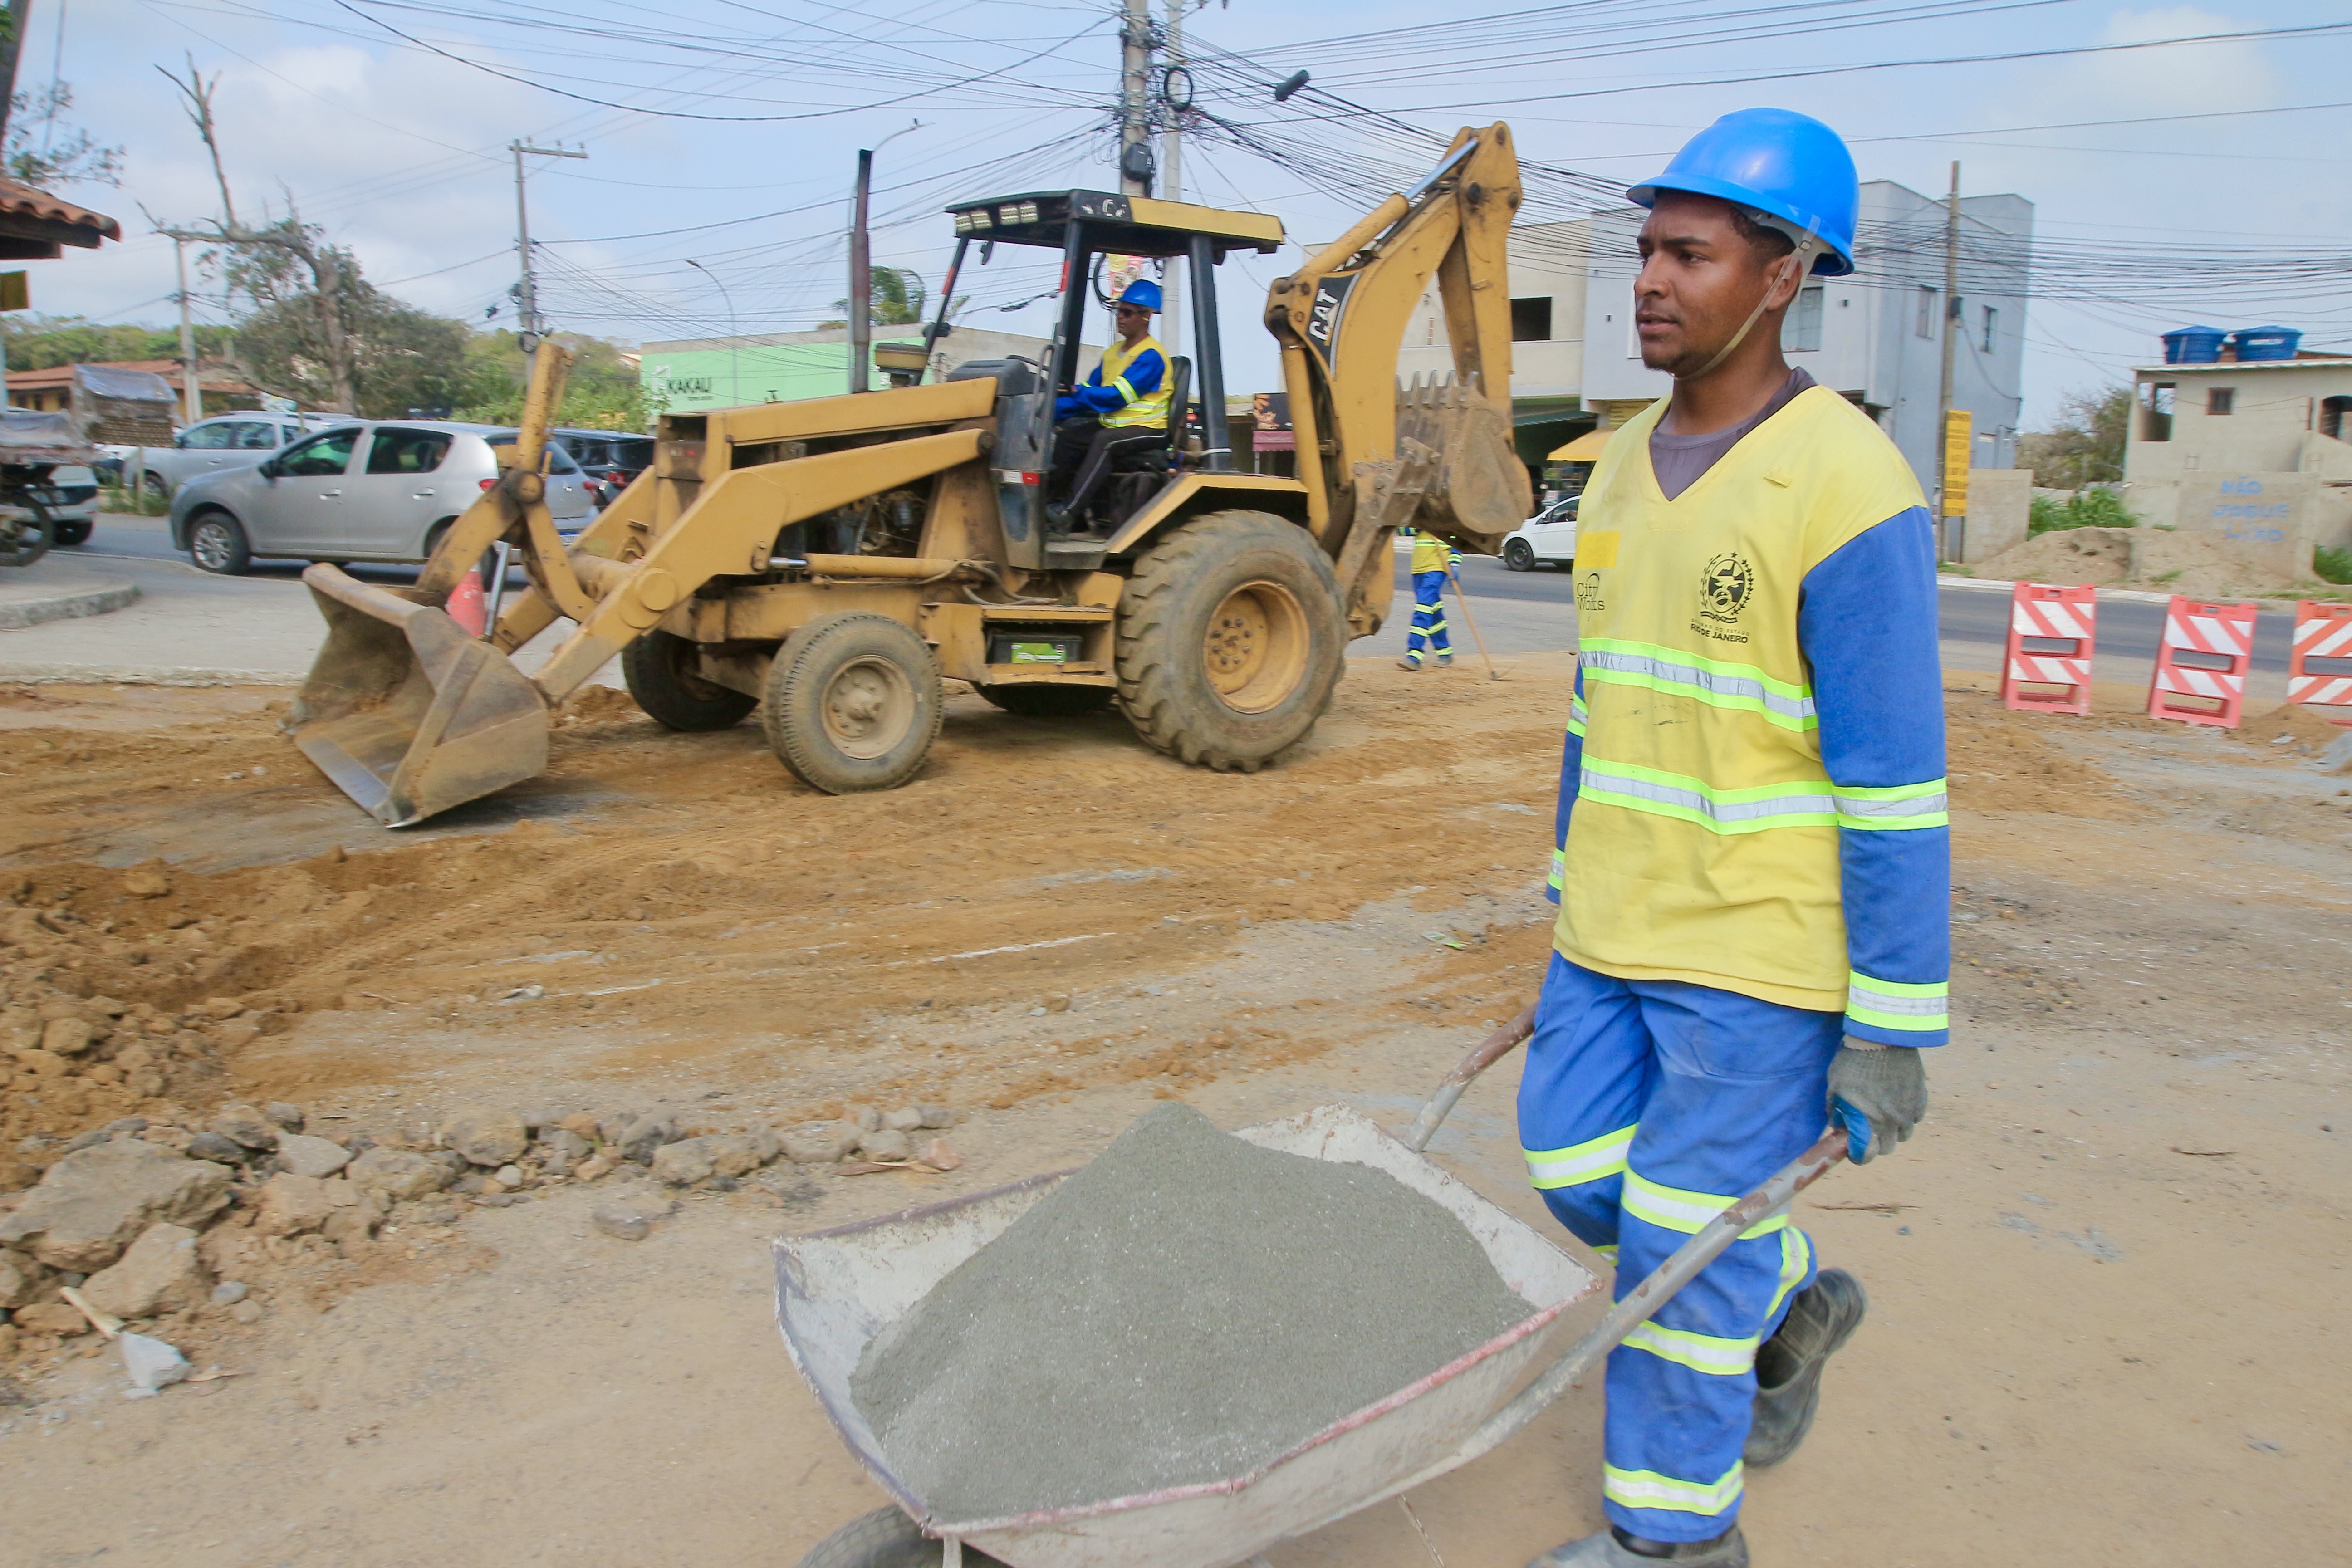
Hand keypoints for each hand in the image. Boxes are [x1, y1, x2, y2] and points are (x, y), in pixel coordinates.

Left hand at [1827, 1039, 1927, 1163]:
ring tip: (1883, 1117)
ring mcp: (1909, 1110)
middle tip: (1867, 1132)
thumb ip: (1835, 1109)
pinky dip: (1907, 1116)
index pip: (1866, 1155)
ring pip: (1904, 1135)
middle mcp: (1892, 1121)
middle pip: (1887, 1148)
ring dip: (1893, 1131)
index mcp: (1869, 1121)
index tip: (1853, 1152)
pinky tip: (1896, 1104)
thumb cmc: (1854, 1060)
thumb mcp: (1835, 1085)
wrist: (1883, 1037)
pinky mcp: (1921, 1097)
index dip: (1858, 1156)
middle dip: (1875, 1144)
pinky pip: (1915, 1118)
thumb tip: (1836, 1123)